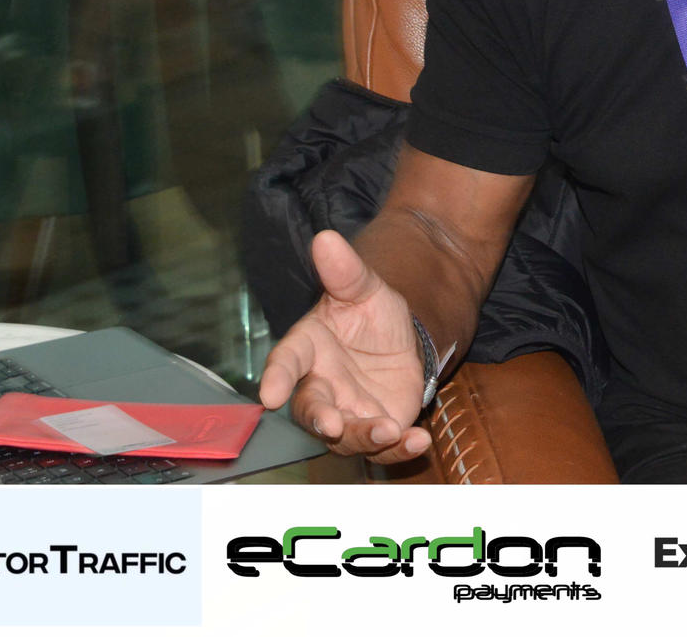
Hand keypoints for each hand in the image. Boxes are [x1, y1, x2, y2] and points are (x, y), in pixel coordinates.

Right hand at [258, 229, 432, 462]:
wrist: (402, 340)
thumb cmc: (370, 314)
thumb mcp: (364, 289)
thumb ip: (344, 271)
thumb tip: (326, 238)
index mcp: (308, 350)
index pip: (286, 363)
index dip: (275, 378)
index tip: (267, 394)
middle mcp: (321, 386)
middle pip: (311, 409)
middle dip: (320, 419)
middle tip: (333, 424)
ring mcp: (347, 412)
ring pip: (346, 435)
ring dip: (365, 436)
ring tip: (390, 430)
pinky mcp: (376, 427)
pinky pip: (383, 446)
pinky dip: (400, 448)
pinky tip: (419, 441)